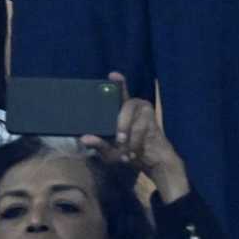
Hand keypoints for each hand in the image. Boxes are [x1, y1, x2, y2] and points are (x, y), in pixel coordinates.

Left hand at [80, 72, 189, 202]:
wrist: (153, 162)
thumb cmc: (128, 153)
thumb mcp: (109, 152)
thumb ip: (97, 144)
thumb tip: (83, 138)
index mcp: (119, 110)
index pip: (118, 92)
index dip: (117, 82)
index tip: (113, 75)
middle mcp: (133, 106)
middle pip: (124, 106)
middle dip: (121, 125)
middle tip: (119, 141)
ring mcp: (144, 112)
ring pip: (133, 122)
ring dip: (129, 140)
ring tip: (126, 153)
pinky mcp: (154, 121)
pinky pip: (141, 131)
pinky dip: (136, 145)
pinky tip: (134, 154)